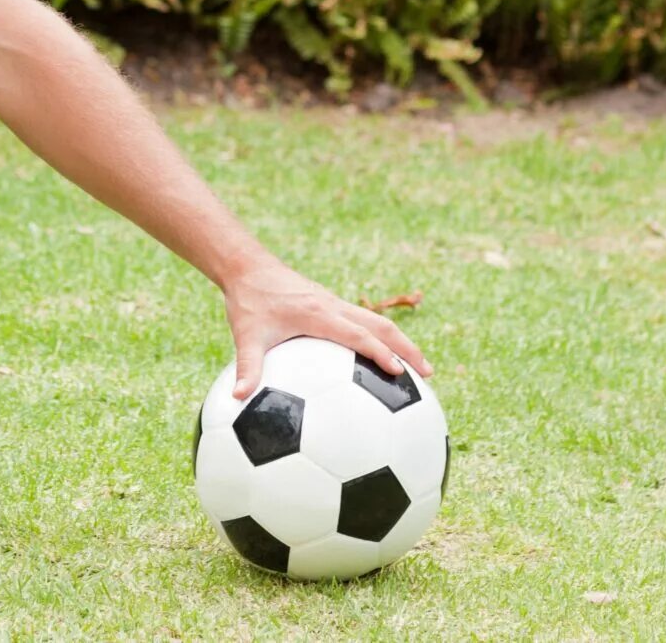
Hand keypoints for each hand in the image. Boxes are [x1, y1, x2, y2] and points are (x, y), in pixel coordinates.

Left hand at [222, 257, 430, 397]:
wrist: (247, 267)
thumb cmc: (247, 301)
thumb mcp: (245, 336)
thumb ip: (247, 368)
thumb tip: (237, 399)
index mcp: (317, 314)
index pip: (357, 335)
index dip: (379, 353)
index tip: (399, 372)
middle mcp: (333, 306)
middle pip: (381, 325)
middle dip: (407, 348)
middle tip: (428, 374)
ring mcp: (335, 303)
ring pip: (378, 321)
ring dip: (401, 341)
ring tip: (420, 369)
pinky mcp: (332, 304)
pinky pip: (365, 321)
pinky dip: (383, 337)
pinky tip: (385, 359)